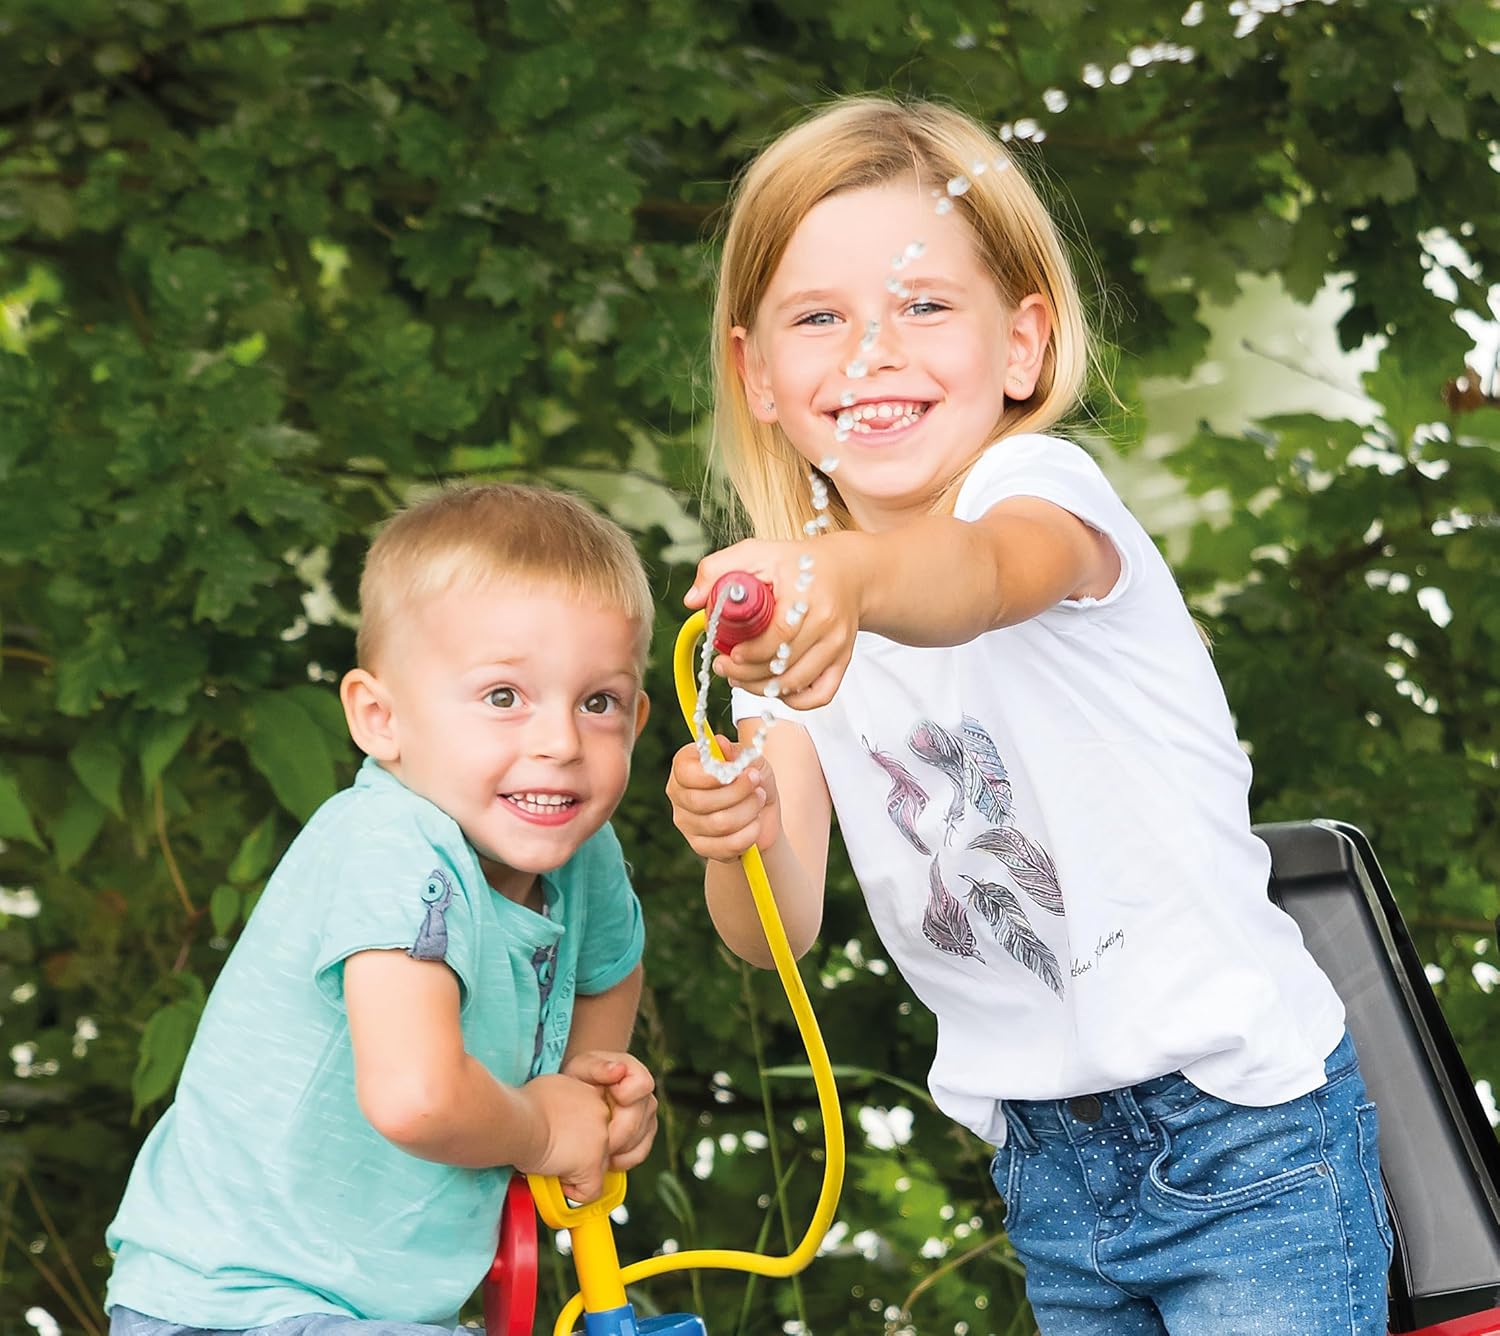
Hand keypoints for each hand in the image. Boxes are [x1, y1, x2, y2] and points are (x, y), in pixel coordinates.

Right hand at [514, 1072, 612, 1202]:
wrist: (517, 1122)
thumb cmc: (521, 1107)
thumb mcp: (550, 1091)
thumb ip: (564, 1103)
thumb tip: (558, 1115)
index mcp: (590, 1093)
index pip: (596, 1119)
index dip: (581, 1132)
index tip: (567, 1139)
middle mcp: (600, 1112)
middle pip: (600, 1141)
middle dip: (580, 1151)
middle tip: (557, 1153)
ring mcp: (601, 1139)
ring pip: (599, 1166)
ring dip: (576, 1170)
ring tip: (552, 1165)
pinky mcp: (593, 1164)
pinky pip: (591, 1190)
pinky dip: (573, 1192)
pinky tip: (556, 1181)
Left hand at [562, 1051, 657, 1170]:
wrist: (583, 1089)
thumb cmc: (583, 1076)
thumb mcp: (583, 1066)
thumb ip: (598, 1066)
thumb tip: (618, 1069)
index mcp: (635, 1074)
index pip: (642, 1085)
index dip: (624, 1096)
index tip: (602, 1098)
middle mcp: (647, 1097)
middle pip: (635, 1123)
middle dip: (609, 1135)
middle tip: (585, 1139)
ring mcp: (648, 1119)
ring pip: (637, 1143)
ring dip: (613, 1150)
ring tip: (590, 1148)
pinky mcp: (645, 1138)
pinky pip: (637, 1155)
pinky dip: (619, 1160)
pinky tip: (602, 1157)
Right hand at [667, 735, 781, 861]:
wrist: (763, 812)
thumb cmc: (753, 780)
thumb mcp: (751, 760)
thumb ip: (736, 752)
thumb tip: (720, 743)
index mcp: (684, 766)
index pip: (686, 774)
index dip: (715, 776)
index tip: (746, 772)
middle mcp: (679, 794)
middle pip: (700, 801)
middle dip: (738, 793)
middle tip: (758, 784)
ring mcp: (686, 823)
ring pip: (717, 824)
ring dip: (748, 811)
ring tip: (759, 801)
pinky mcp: (700, 846)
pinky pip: (725, 846)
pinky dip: (748, 834)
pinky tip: (755, 824)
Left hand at [686, 534, 863, 709]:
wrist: (847, 571)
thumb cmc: (798, 563)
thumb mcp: (756, 553)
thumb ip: (717, 569)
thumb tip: (692, 600)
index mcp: (806, 595)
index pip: (779, 635)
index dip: (751, 653)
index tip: (729, 654)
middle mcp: (827, 622)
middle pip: (785, 665)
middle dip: (747, 674)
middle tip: (724, 667)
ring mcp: (838, 645)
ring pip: (797, 684)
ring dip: (763, 688)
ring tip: (740, 677)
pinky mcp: (843, 660)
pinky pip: (821, 694)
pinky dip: (795, 701)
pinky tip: (774, 687)